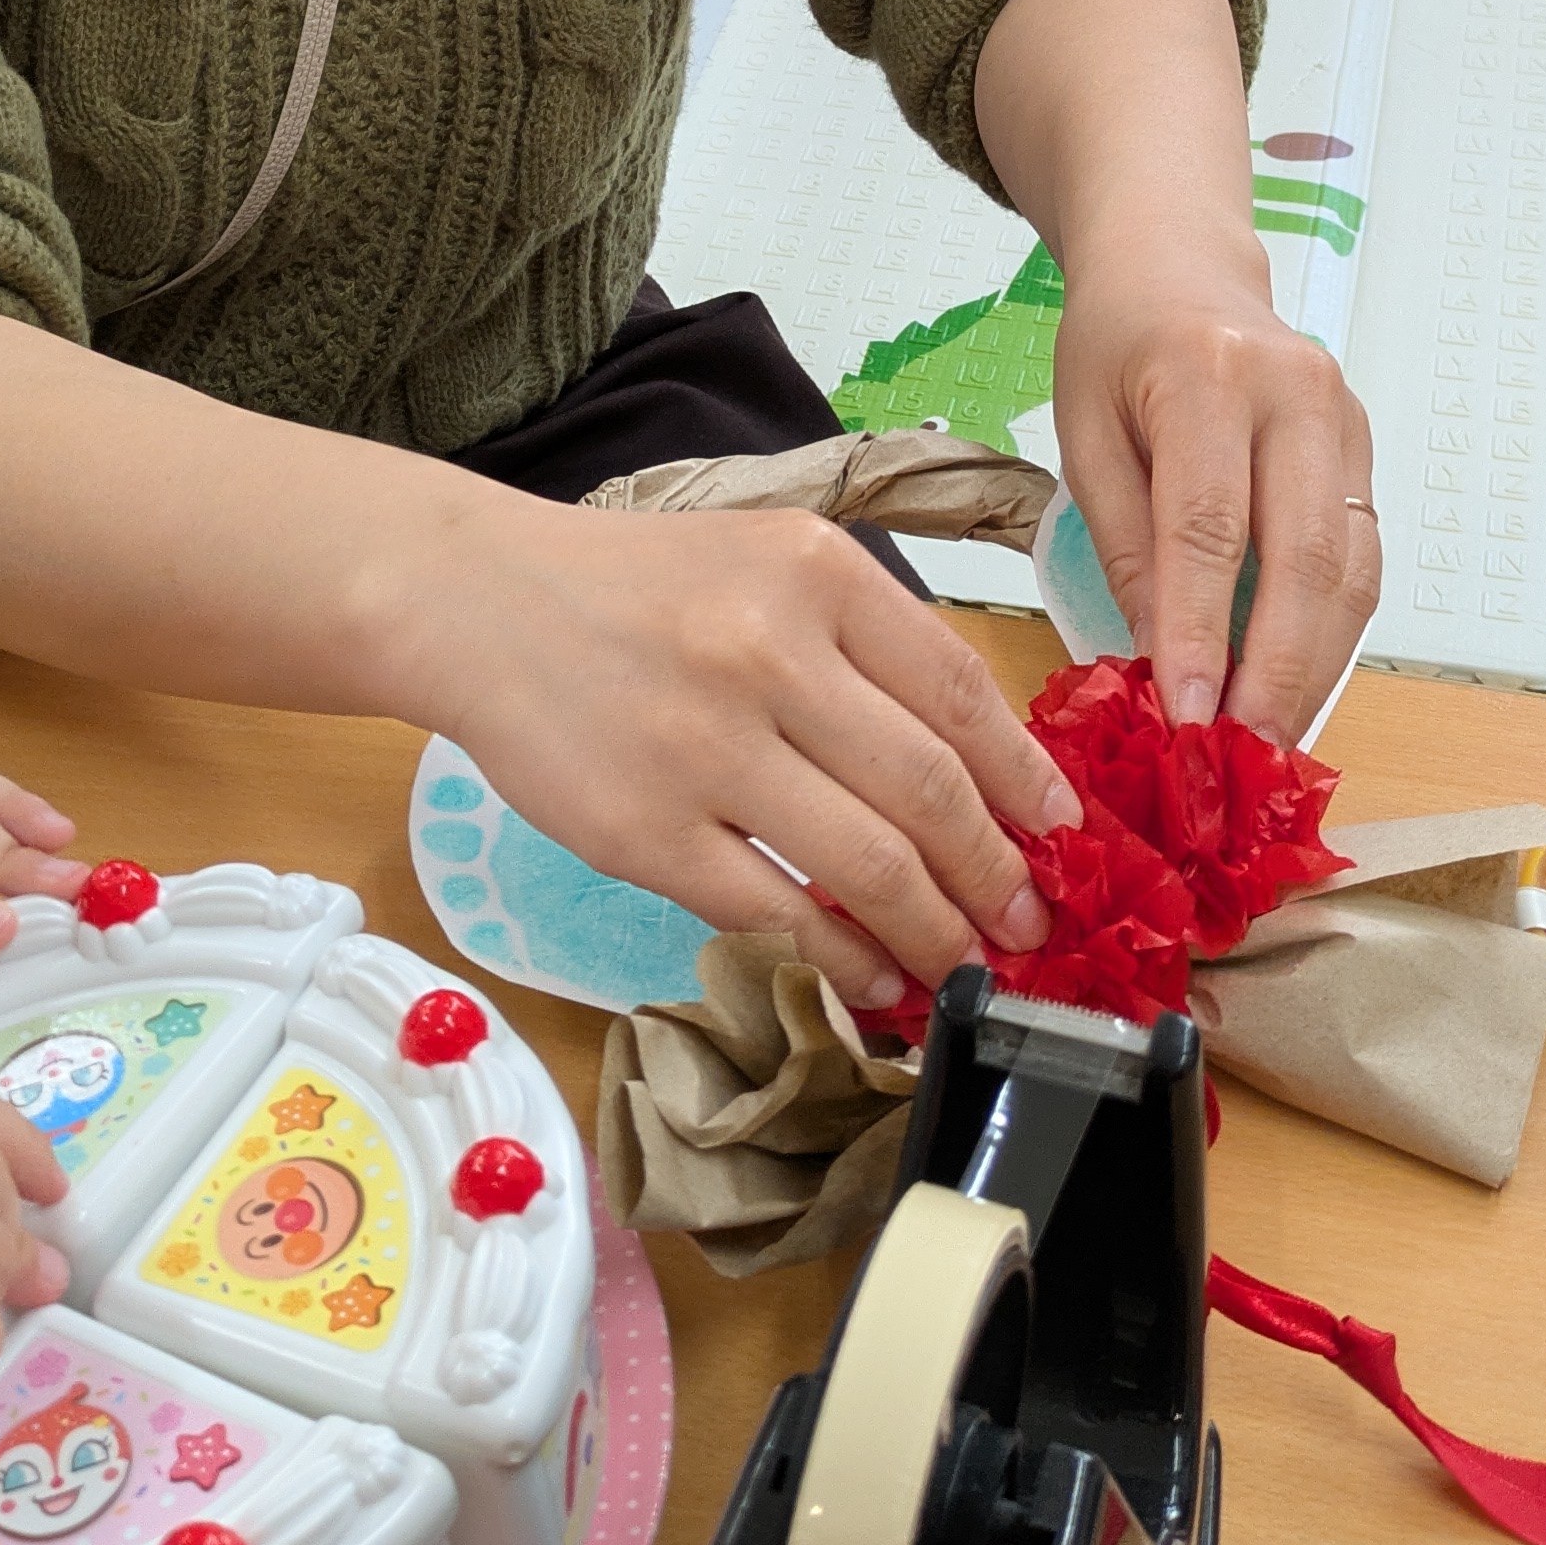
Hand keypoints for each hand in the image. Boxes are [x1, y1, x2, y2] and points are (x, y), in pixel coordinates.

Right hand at [419, 505, 1077, 1017]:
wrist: (483, 602)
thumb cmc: (641, 589)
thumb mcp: (771, 564)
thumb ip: (869, 646)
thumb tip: (981, 769)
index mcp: (817, 574)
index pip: (958, 691)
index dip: (1025, 779)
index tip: (1062, 834)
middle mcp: (769, 652)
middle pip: (928, 789)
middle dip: (997, 872)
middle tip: (1028, 924)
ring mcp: (705, 748)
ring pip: (867, 864)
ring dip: (935, 931)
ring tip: (966, 965)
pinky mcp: (647, 833)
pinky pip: (777, 912)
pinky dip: (843, 958)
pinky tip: (875, 980)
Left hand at [1050, 258, 1377, 744]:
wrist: (1180, 264)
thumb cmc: (1117, 345)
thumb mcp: (1083, 429)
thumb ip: (1123, 540)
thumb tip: (1158, 661)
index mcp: (1208, 371)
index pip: (1209, 526)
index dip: (1202, 632)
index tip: (1188, 718)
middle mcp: (1296, 390)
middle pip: (1304, 556)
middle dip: (1277, 671)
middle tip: (1246, 755)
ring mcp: (1345, 419)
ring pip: (1351, 569)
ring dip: (1316, 667)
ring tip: (1273, 742)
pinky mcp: (1365, 448)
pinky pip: (1362, 558)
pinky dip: (1333, 634)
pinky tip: (1297, 686)